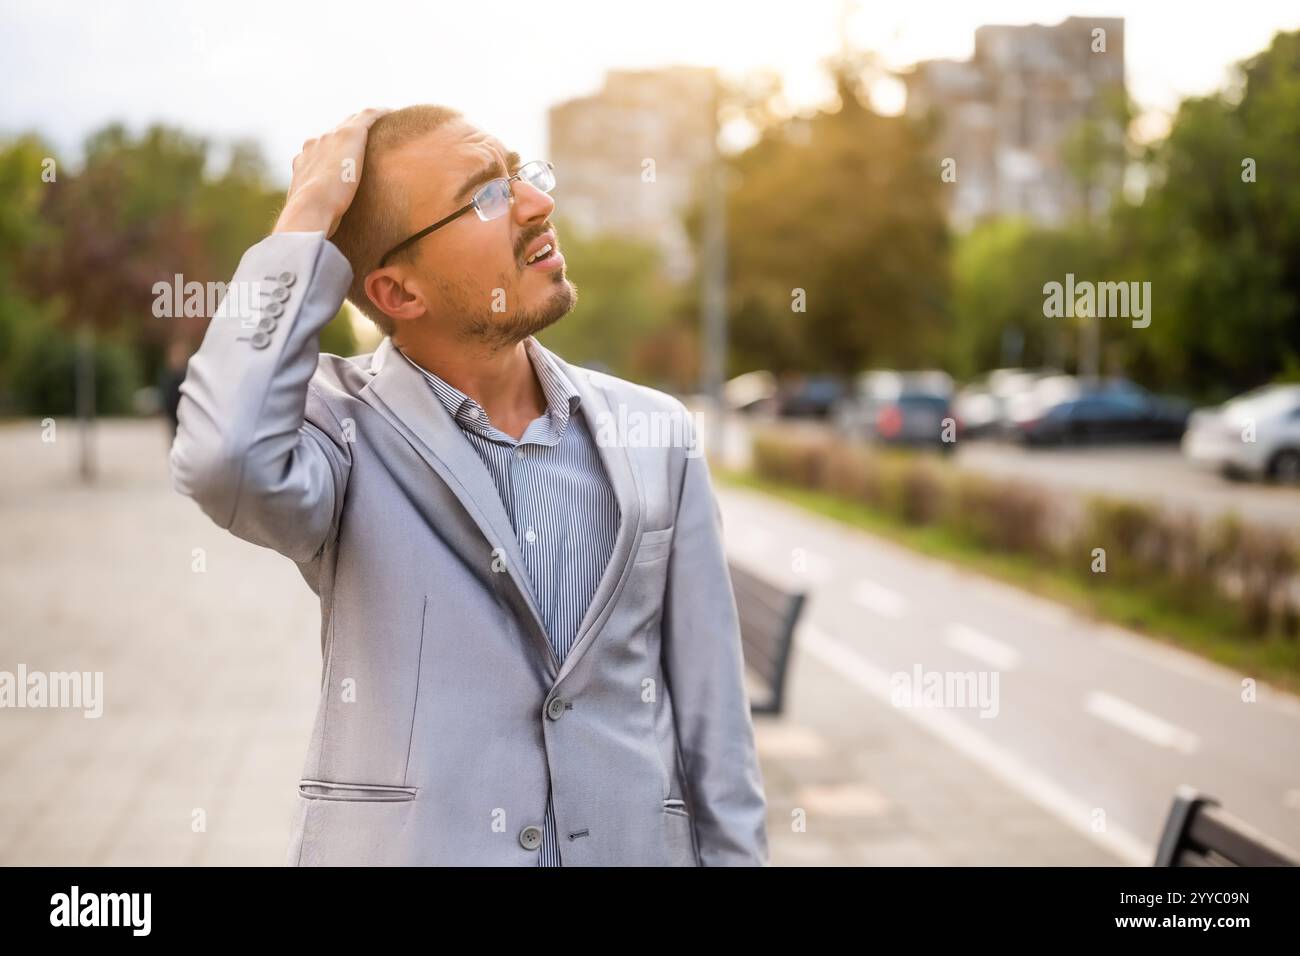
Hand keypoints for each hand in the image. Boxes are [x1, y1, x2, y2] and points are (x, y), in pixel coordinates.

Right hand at [274, 108, 390, 236]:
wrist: (310, 209)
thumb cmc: (311, 222)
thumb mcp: (313, 217)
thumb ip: (320, 218)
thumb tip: (324, 237)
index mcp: (303, 163)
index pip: (320, 152)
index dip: (334, 153)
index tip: (349, 160)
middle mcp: (314, 145)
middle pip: (335, 134)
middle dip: (350, 135)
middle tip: (371, 141)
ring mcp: (331, 137)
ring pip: (351, 123)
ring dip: (366, 123)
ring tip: (385, 126)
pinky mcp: (350, 134)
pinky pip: (368, 116)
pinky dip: (380, 114)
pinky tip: (393, 114)